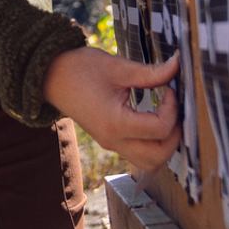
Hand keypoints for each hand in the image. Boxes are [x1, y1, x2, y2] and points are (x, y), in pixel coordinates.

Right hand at [43, 46, 180, 170]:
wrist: (50, 77)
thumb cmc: (80, 69)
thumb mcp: (116, 67)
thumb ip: (150, 72)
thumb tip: (177, 65)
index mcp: (115, 123)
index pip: (159, 129)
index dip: (173, 109)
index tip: (170, 89)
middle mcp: (113, 140)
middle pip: (158, 157)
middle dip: (175, 135)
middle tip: (175, 109)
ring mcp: (111, 144)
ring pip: (150, 163)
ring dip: (165, 145)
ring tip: (168, 118)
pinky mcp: (110, 142)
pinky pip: (140, 155)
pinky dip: (154, 145)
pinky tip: (155, 120)